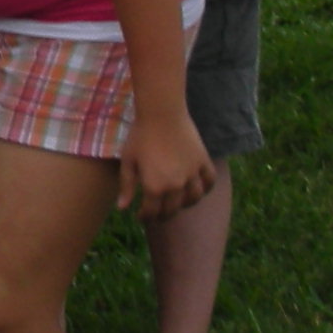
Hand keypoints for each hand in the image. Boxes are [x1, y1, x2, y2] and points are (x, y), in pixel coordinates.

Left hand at [117, 106, 215, 220]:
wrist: (161, 114)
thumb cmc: (140, 136)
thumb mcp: (128, 161)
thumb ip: (126, 186)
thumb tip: (123, 208)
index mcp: (154, 187)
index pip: (152, 213)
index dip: (146, 218)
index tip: (142, 217)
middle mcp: (176, 185)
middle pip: (172, 210)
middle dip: (163, 215)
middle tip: (157, 214)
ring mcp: (192, 174)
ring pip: (193, 199)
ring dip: (185, 205)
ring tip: (177, 203)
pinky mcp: (203, 162)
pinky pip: (209, 181)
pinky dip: (206, 188)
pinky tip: (198, 189)